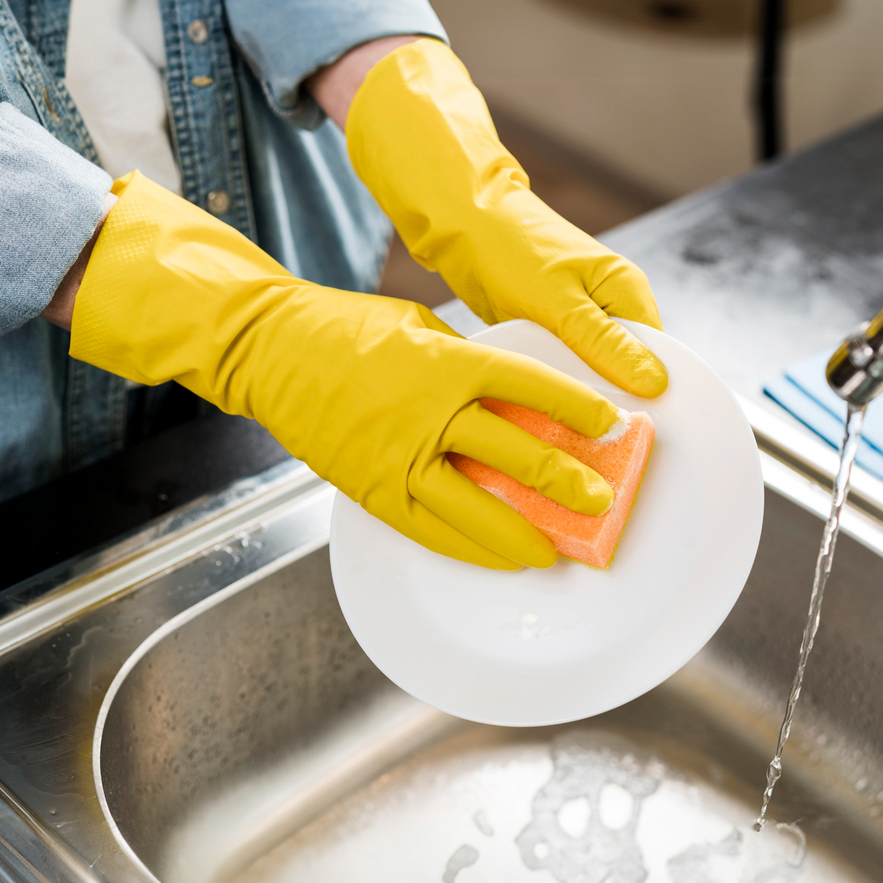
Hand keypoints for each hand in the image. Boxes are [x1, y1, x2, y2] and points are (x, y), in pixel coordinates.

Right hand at [68, 172, 620, 569]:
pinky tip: (503, 557)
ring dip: (524, 531)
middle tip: (601, 499)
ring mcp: (399, 457)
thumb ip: (469, 359)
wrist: (271, 351)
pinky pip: (433, 529)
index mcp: (448, 363)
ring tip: (558, 547)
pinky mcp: (373, 489)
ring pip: (477, 506)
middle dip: (566, 481)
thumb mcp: (421, 326)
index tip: (611, 424)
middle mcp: (429, 413)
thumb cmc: (345, 330)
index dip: (576, 408)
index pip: (530, 387)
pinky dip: (472, 547)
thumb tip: (517, 393)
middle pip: (515, 454)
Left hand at [339, 39, 668, 399]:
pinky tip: (543, 402)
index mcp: (628, 291)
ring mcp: (584, 317)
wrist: (462, 222)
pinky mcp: (556, 328)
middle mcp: (613, 304)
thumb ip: (606, 345)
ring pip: (594, 370)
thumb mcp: (560, 303)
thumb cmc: (510, 250)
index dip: (648, 395)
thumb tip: (657, 383)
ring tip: (565, 422)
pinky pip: (566, 366)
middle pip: (628, 368)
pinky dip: (557, 381)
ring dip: (579, 391)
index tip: (627, 430)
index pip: (658, 357)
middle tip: (591, 435)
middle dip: (611, 398)